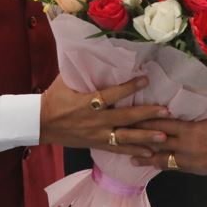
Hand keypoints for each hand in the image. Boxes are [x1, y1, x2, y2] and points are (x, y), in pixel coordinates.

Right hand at [39, 75, 168, 156]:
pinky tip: (150, 154)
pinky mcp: (97, 144)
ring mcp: (97, 135)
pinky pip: (118, 150)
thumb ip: (84, 70)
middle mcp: (94, 120)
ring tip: (164, 137)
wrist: (40, 123)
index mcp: (86, 102)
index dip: (129, 87)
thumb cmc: (55, 96)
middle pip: (124, 118)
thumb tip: (99, 51)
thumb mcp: (67, 79)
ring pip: (124, 138)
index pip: (111, 94)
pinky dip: (134, 152)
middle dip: (146, 115)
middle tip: (166, 111)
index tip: (146, 80)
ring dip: (145, 137)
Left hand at [130, 111, 206, 174]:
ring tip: (130, 156)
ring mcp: (191, 162)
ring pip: (163, 160)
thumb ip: (193, 112)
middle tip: (122, 136)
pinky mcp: (196, 170)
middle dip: (140, 139)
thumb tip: (179, 104)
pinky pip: (174, 167)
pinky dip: (163, 164)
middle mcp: (187, 148)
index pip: (162, 124)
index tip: (130, 117)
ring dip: (147, 157)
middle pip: (158, 142)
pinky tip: (153, 163)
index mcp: (191, 131)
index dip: (145, 121)